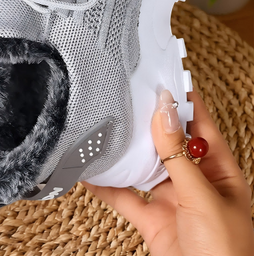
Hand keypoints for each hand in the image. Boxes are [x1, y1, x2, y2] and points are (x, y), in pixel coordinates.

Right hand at [83, 89, 253, 255]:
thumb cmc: (226, 254)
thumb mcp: (202, 198)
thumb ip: (178, 156)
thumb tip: (163, 113)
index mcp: (219, 172)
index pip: (201, 125)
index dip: (183, 100)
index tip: (161, 77)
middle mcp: (195, 181)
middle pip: (169, 141)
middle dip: (149, 120)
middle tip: (126, 95)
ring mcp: (172, 200)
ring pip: (145, 166)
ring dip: (126, 151)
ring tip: (106, 126)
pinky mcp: (152, 219)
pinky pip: (125, 197)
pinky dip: (107, 186)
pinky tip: (90, 173)